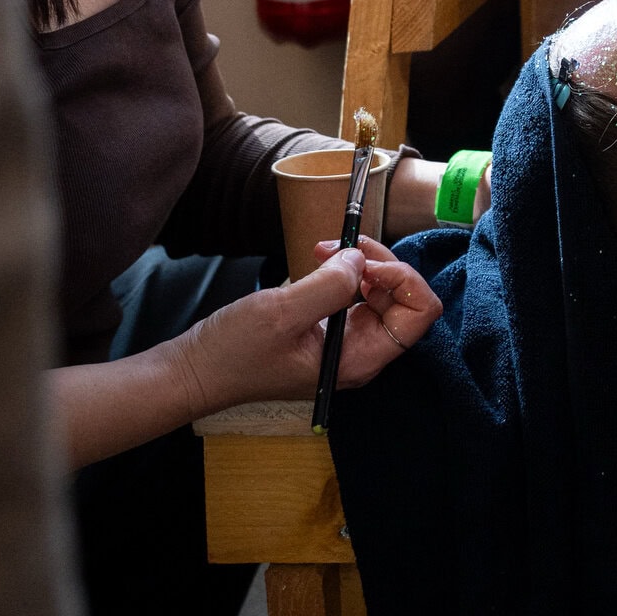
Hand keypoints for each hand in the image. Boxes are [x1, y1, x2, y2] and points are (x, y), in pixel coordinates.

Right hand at [174, 239, 442, 414]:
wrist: (197, 370)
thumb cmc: (235, 352)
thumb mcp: (282, 313)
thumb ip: (329, 285)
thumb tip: (360, 260)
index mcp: (360, 360)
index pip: (419, 316)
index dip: (404, 280)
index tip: (366, 262)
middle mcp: (362, 353)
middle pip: (404, 299)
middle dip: (381, 264)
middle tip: (342, 245)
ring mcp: (348, 342)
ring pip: (383, 293)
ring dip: (363, 263)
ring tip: (325, 249)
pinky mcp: (331, 330)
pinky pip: (358, 295)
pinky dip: (348, 271)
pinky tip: (322, 261)